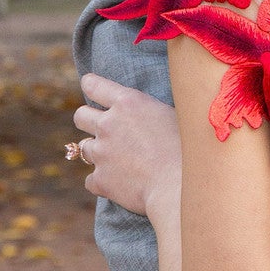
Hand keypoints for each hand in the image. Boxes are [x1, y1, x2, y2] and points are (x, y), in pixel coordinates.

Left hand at [73, 73, 180, 218]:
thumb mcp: (176, 115)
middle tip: (105, 128)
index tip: (89, 84)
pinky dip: (103, 180)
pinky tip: (122, 183)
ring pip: (84, 148)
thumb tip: (148, 112)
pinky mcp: (99, 179)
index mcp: (129, 103)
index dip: (91, 84)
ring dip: (97, 151)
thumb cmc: (189, 148)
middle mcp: (109, 124)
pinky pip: (92, 178)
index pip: (95, 86)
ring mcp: (101, 153)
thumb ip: (151, 111)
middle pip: (80, 116)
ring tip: (120, 159)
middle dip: (88, 120)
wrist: (179, 185)